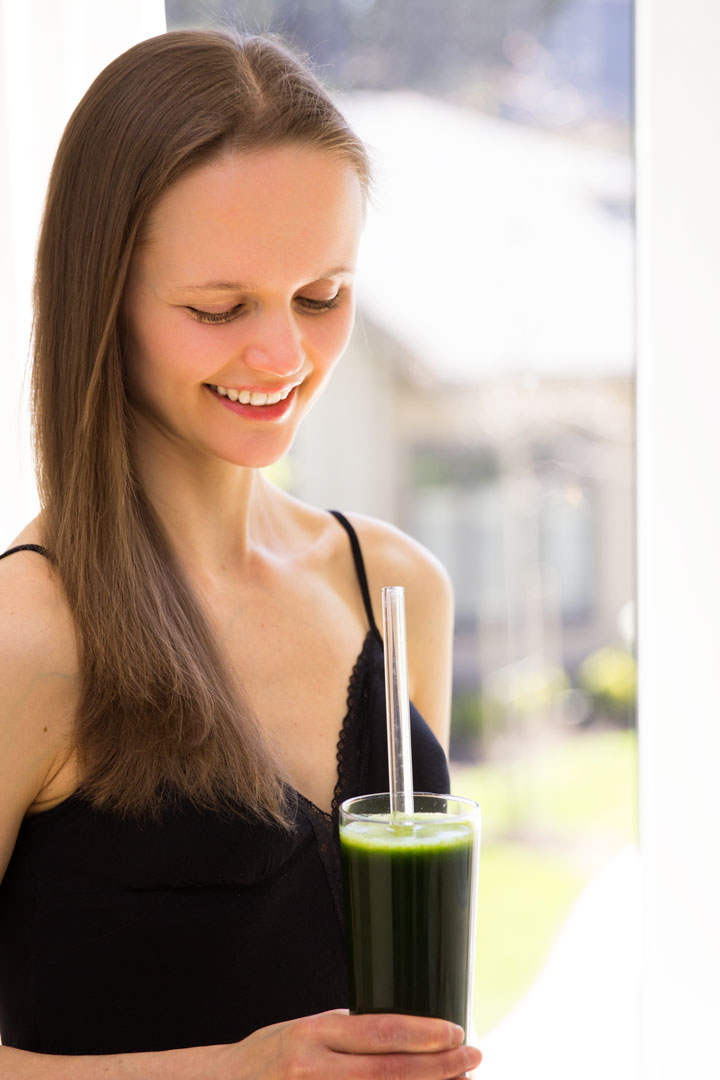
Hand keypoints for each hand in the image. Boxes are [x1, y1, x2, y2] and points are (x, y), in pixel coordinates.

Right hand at [214, 1009, 481, 1078]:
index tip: (456, 1033)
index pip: (381, 1031)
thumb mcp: (300, 1031)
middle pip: (390, 1071)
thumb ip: (342, 1034)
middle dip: (439, 1068)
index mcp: (312, 1034)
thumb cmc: (263, 1060)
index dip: (424, 1034)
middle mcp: (311, 1069)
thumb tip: (398, 1035)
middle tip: (473, 1057)